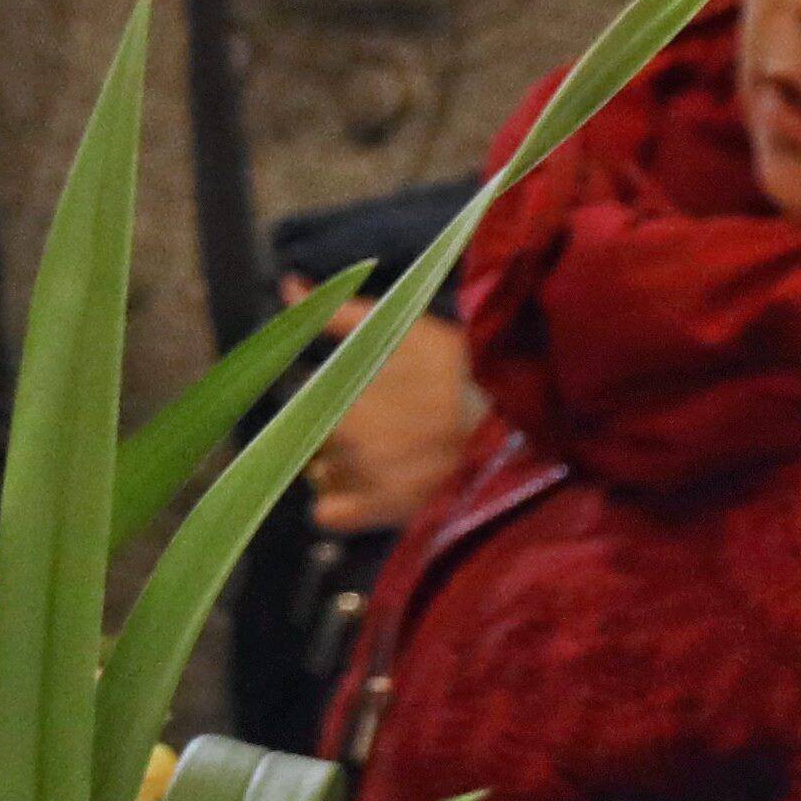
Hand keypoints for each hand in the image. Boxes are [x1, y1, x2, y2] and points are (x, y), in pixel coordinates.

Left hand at [304, 306, 482, 539]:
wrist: (512, 420)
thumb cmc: (457, 370)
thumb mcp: (401, 330)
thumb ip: (337, 314)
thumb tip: (288, 286)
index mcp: (340, 396)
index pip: (302, 404)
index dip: (327, 400)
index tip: (360, 398)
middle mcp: (342, 441)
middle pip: (311, 440)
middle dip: (333, 433)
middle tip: (382, 426)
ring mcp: (360, 479)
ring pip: (319, 475)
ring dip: (338, 467)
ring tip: (386, 454)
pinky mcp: (379, 511)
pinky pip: (328, 515)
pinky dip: (339, 505)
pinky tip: (369, 488)